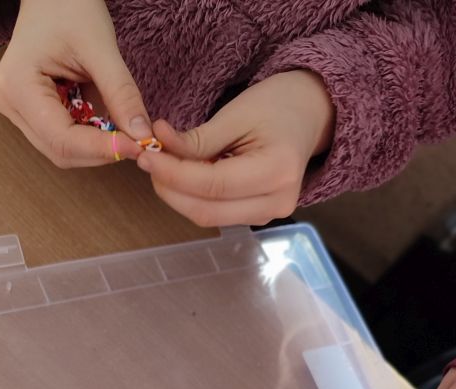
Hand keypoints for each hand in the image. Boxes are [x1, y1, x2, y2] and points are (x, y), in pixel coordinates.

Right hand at [0, 0, 150, 167]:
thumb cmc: (69, 6)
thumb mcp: (101, 48)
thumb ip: (121, 94)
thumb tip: (142, 137)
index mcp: (16, 86)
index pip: (62, 139)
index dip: (102, 149)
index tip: (138, 147)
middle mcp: (9, 104)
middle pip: (60, 151)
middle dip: (100, 151)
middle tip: (136, 142)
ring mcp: (15, 111)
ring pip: (62, 150)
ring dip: (96, 147)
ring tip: (122, 130)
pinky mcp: (27, 113)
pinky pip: (62, 138)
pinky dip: (89, 137)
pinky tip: (105, 122)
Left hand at [136, 71, 334, 226]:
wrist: (308, 115)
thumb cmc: (277, 106)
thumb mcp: (237, 114)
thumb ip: (197, 139)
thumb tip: (158, 146)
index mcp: (277, 172)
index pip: (212, 185)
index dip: (173, 174)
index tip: (146, 156)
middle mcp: (277, 203)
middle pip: (206, 210)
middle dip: (170, 188)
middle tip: (149, 161)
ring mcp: (270, 215)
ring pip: (207, 216)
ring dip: (178, 194)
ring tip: (164, 165)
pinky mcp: (259, 216)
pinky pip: (216, 213)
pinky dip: (193, 196)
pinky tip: (184, 175)